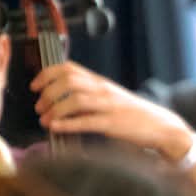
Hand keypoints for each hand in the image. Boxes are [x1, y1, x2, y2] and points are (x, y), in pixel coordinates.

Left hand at [31, 62, 195, 160]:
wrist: (160, 126)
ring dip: (54, 109)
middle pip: (68, 81)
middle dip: (48, 93)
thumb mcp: (111, 98)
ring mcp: (108, 106)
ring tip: (45, 119)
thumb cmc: (134, 115)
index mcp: (100, 82)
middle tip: (39, 106)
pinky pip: (86, 121)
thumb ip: (89, 95)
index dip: (47, 74)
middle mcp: (103, 90)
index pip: (69, 68)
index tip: (35, 86)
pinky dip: (67, 124)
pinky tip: (56, 127)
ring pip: (74, 100)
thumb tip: (62, 98)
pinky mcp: (113, 124)